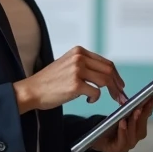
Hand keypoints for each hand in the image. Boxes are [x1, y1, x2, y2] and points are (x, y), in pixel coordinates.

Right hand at [12, 46, 127, 112]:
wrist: (32, 90)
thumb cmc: (49, 81)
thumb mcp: (67, 65)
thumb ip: (84, 65)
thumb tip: (106, 75)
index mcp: (78, 51)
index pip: (105, 62)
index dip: (116, 75)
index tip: (120, 84)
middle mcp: (79, 58)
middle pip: (108, 70)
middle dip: (118, 84)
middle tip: (121, 95)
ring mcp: (77, 71)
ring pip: (105, 80)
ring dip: (112, 92)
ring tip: (111, 99)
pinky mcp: (75, 85)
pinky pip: (96, 92)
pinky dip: (95, 98)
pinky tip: (88, 100)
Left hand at [91, 96, 152, 151]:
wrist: (95, 139)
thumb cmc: (109, 126)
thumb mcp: (120, 115)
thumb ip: (130, 110)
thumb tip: (140, 99)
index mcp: (138, 129)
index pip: (145, 118)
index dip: (149, 108)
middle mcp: (135, 138)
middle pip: (141, 127)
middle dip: (142, 116)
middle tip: (142, 105)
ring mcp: (127, 145)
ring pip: (133, 135)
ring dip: (134, 123)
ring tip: (135, 112)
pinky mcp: (117, 149)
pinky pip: (122, 141)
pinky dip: (123, 131)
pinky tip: (122, 122)